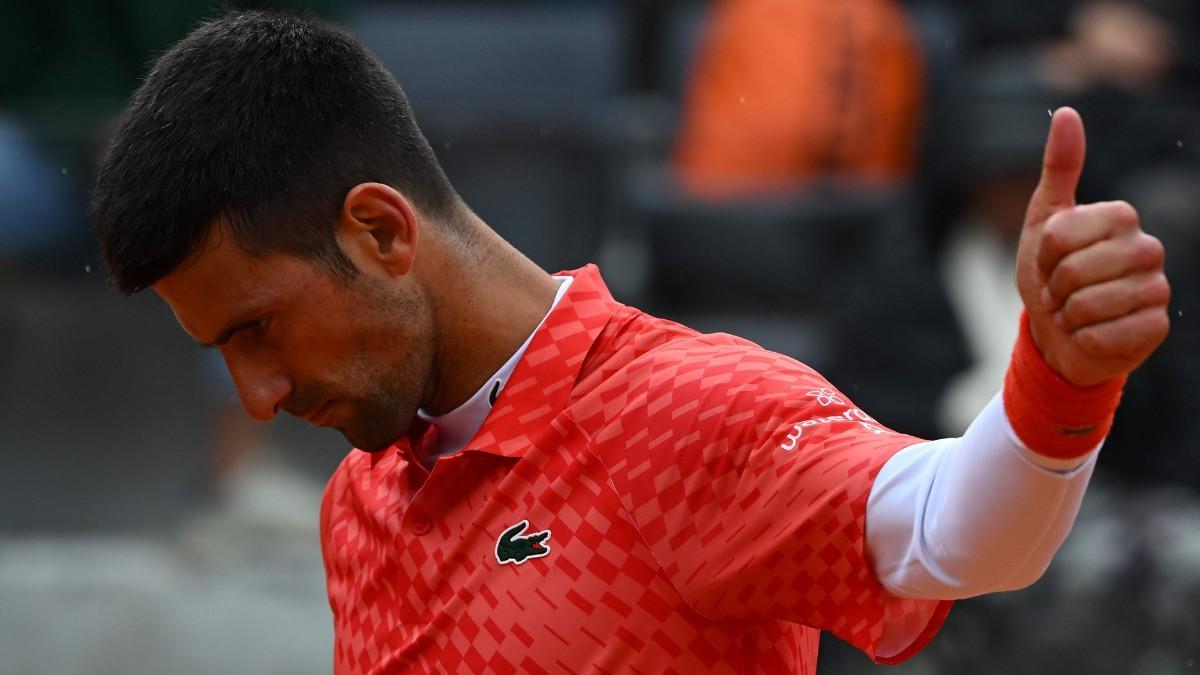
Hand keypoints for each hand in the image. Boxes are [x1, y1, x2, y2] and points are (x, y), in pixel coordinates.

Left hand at [1014, 107, 1169, 386]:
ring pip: (1088, 305)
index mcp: (1121, 217)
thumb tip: (1068, 112)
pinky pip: (1104, 335)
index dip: (1042, 255)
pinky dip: (1084, 339)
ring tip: (1074, 313)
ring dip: (1067, 316)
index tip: (1049, 261)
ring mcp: (1157, 289)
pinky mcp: (1155, 327)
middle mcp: (1148, 249)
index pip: (1060, 235)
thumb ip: (1058, 169)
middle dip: (1053, 288)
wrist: (1060, 335)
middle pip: (1074, 271)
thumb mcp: (1044, 220)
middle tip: (1061, 292)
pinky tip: (1091, 335)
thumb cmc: (1051, 275)